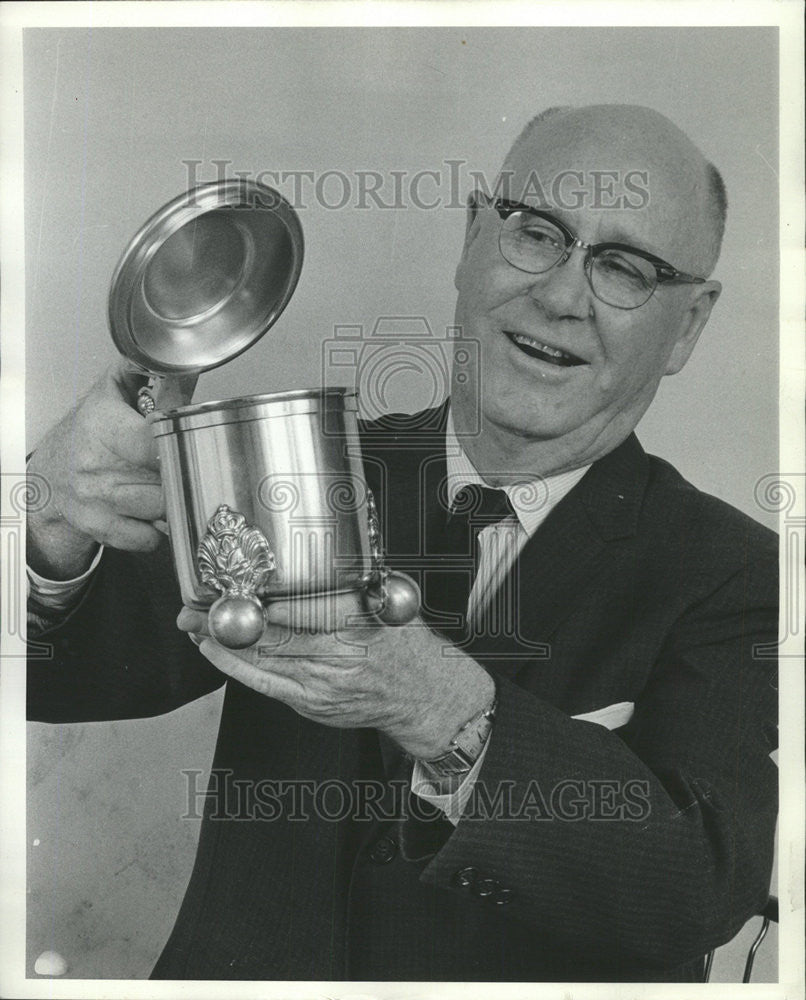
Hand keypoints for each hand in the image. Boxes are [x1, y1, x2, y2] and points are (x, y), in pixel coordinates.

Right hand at [27, 357, 196, 578]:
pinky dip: (158, 530)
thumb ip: (145, 375)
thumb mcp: (111, 394)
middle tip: (185, 464)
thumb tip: (179, 361)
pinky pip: (148, 538)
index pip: (153, 441)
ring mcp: (97, 500)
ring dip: (173, 500)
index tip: (187, 438)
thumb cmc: (89, 431)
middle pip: (166, 478)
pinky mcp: (99, 527)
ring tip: (167, 484)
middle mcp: (96, 466)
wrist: (51, 472)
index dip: (179, 441)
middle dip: (183, 472)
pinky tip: (152, 512)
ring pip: (162, 508)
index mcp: (102, 427)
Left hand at [178, 593, 495, 759]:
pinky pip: (264, 684)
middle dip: (228, 620)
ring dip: (223, 641)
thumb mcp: (387, 599)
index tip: (233, 584)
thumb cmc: (404, 643)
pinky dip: (235, 667)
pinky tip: (213, 651)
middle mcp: (339, 654)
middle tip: (194, 603)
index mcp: (359, 620)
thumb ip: (347, 581)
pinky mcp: (312, 703)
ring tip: (194, 622)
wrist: (423, 696)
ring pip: (262, 660)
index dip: (262, 601)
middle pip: (272, 635)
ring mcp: (323, 683)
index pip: (301, 609)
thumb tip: (310, 549)